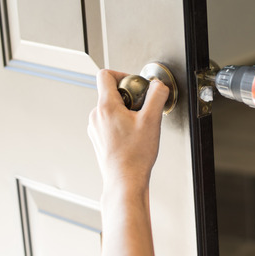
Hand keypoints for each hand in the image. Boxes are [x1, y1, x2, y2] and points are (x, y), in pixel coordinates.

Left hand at [88, 69, 168, 190]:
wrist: (125, 180)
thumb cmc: (135, 156)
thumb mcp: (152, 120)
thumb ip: (157, 96)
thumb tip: (159, 84)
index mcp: (106, 107)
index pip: (106, 75)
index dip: (123, 75)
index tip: (136, 85)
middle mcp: (96, 116)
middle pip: (111, 92)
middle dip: (130, 97)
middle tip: (143, 110)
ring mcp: (95, 128)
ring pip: (111, 109)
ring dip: (126, 112)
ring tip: (139, 126)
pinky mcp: (98, 139)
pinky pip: (109, 123)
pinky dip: (122, 124)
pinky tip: (133, 137)